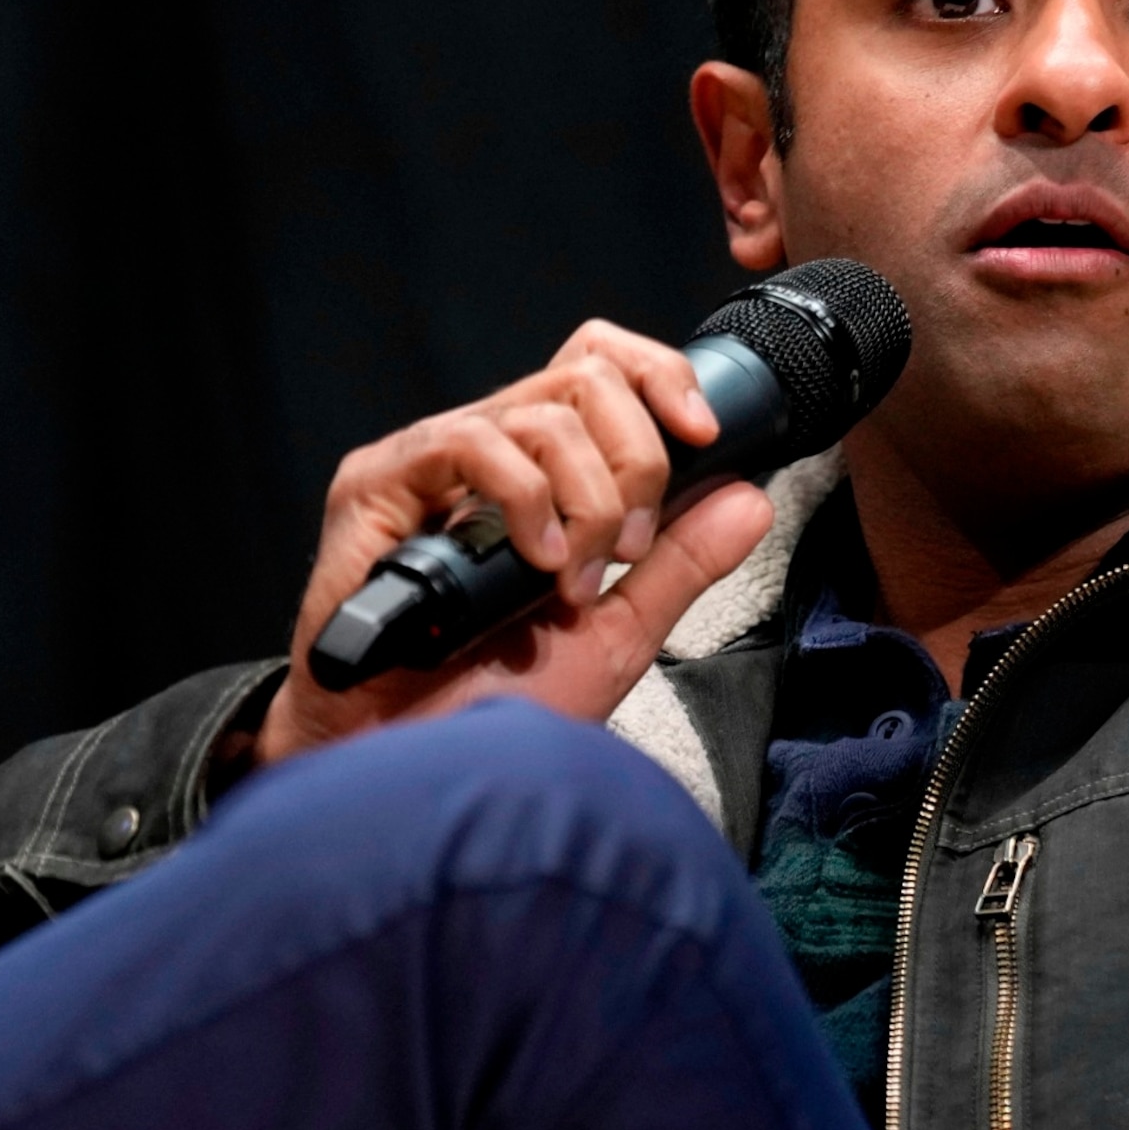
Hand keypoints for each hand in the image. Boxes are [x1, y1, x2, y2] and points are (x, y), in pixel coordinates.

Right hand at [251, 320, 775, 767]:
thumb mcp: (620, 632)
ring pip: (542, 412)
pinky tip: (535, 560)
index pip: (600, 366)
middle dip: (637, 461)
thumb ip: (682, 562)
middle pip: (586, 377)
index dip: (661, 378)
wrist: (421, 763)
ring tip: (575, 578)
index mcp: (541, 473)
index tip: (704, 438)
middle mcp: (487, 454)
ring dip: (588, 498)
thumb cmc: (498, 707)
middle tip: (628, 550)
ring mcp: (429, 464)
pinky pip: (469, 441)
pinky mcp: (377, 484)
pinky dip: (525, 496)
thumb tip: (751, 497)